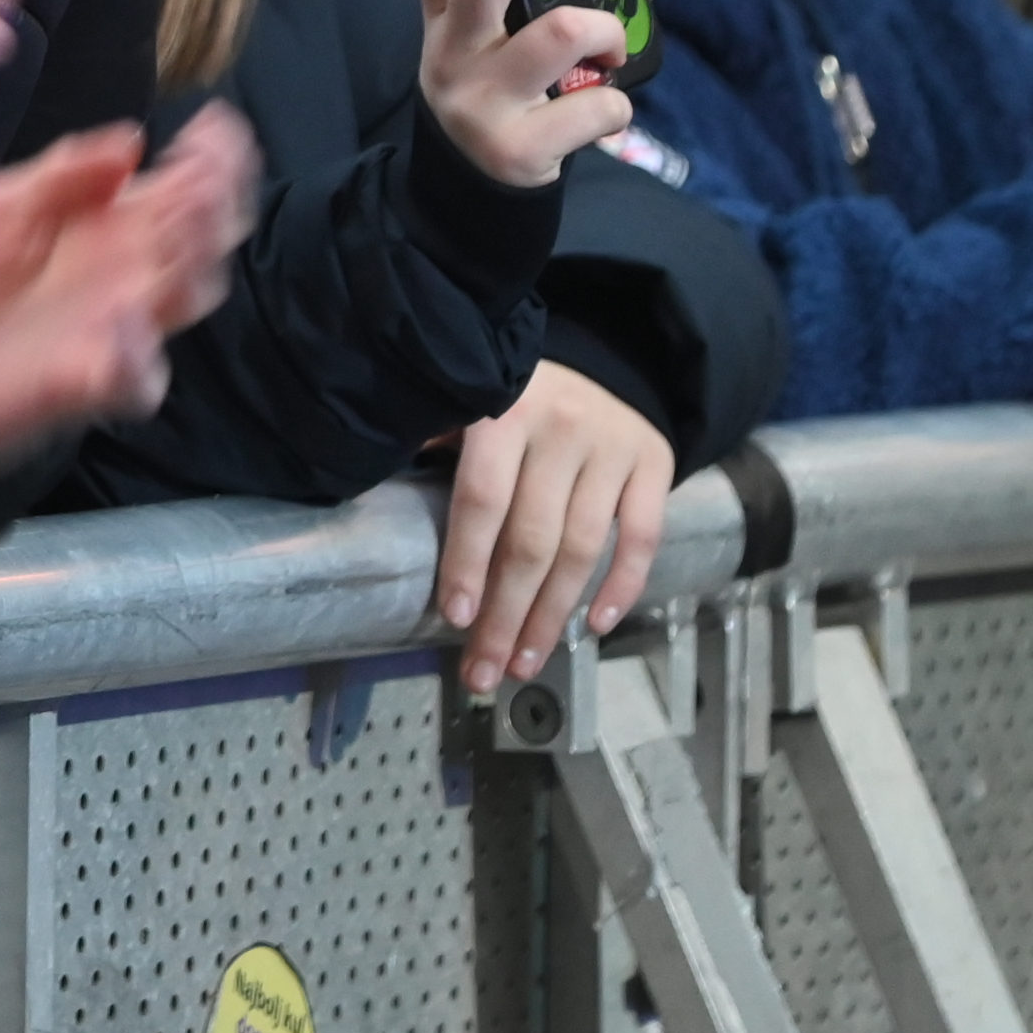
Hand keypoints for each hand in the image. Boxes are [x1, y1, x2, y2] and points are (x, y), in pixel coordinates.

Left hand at [0, 112, 259, 493]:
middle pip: (201, 237)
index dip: (207, 156)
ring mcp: (115, 332)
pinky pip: (137, 378)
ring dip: (195, 260)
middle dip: (217, 201)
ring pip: (188, 296)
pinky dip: (138, 353)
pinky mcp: (90, 388)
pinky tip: (122, 319)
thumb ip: (58, 178)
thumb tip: (132, 141)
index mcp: (105, 226)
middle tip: (209, 174)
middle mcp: (125, 275)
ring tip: (187, 222)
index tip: (218, 124)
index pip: (177, 188)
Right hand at [389, 0, 647, 187]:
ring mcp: (478, 95)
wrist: (470, 192)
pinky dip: (616, 105)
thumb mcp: (511, 34)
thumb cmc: (505, 86)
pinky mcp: (515, 146)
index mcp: (441, 4)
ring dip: (606, 31)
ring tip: (606, 48)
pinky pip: (598, 104)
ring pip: (560, 28)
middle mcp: (449, 42)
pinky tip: (597, 112)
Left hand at [434, 362, 672, 697]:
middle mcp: (562, 428)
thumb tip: (378, 495)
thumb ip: (431, 443)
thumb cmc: (512, 396)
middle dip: (506, 613)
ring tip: (523, 663)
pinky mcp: (653, 463)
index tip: (455, 618)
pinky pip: (642, 537)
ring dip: (553, 616)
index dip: (468, 560)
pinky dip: (623, 586)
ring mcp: (612, 447)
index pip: (483, 499)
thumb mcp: (462, 401)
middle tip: (484, 672)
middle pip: (532, 538)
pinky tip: (595, 627)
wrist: (602, 361)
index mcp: (503, 410)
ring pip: (582, 548)